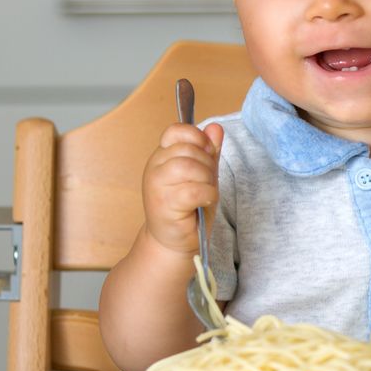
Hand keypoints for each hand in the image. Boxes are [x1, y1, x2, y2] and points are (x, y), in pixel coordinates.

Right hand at [142, 122, 222, 254]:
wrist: (173, 242)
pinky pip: (193, 190)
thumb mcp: (203, 175)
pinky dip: (207, 194)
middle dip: (207, 164)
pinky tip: (205, 201)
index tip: (207, 152)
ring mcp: (156, 186)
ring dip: (206, 179)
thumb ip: (208, 152)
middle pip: (187, 149)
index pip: (175, 131)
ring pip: (189, 167)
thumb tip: (215, 128)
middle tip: (207, 181)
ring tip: (205, 192)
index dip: (196, 137)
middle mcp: (155, 168)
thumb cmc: (188, 208)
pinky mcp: (164, 204)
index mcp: (162, 156)